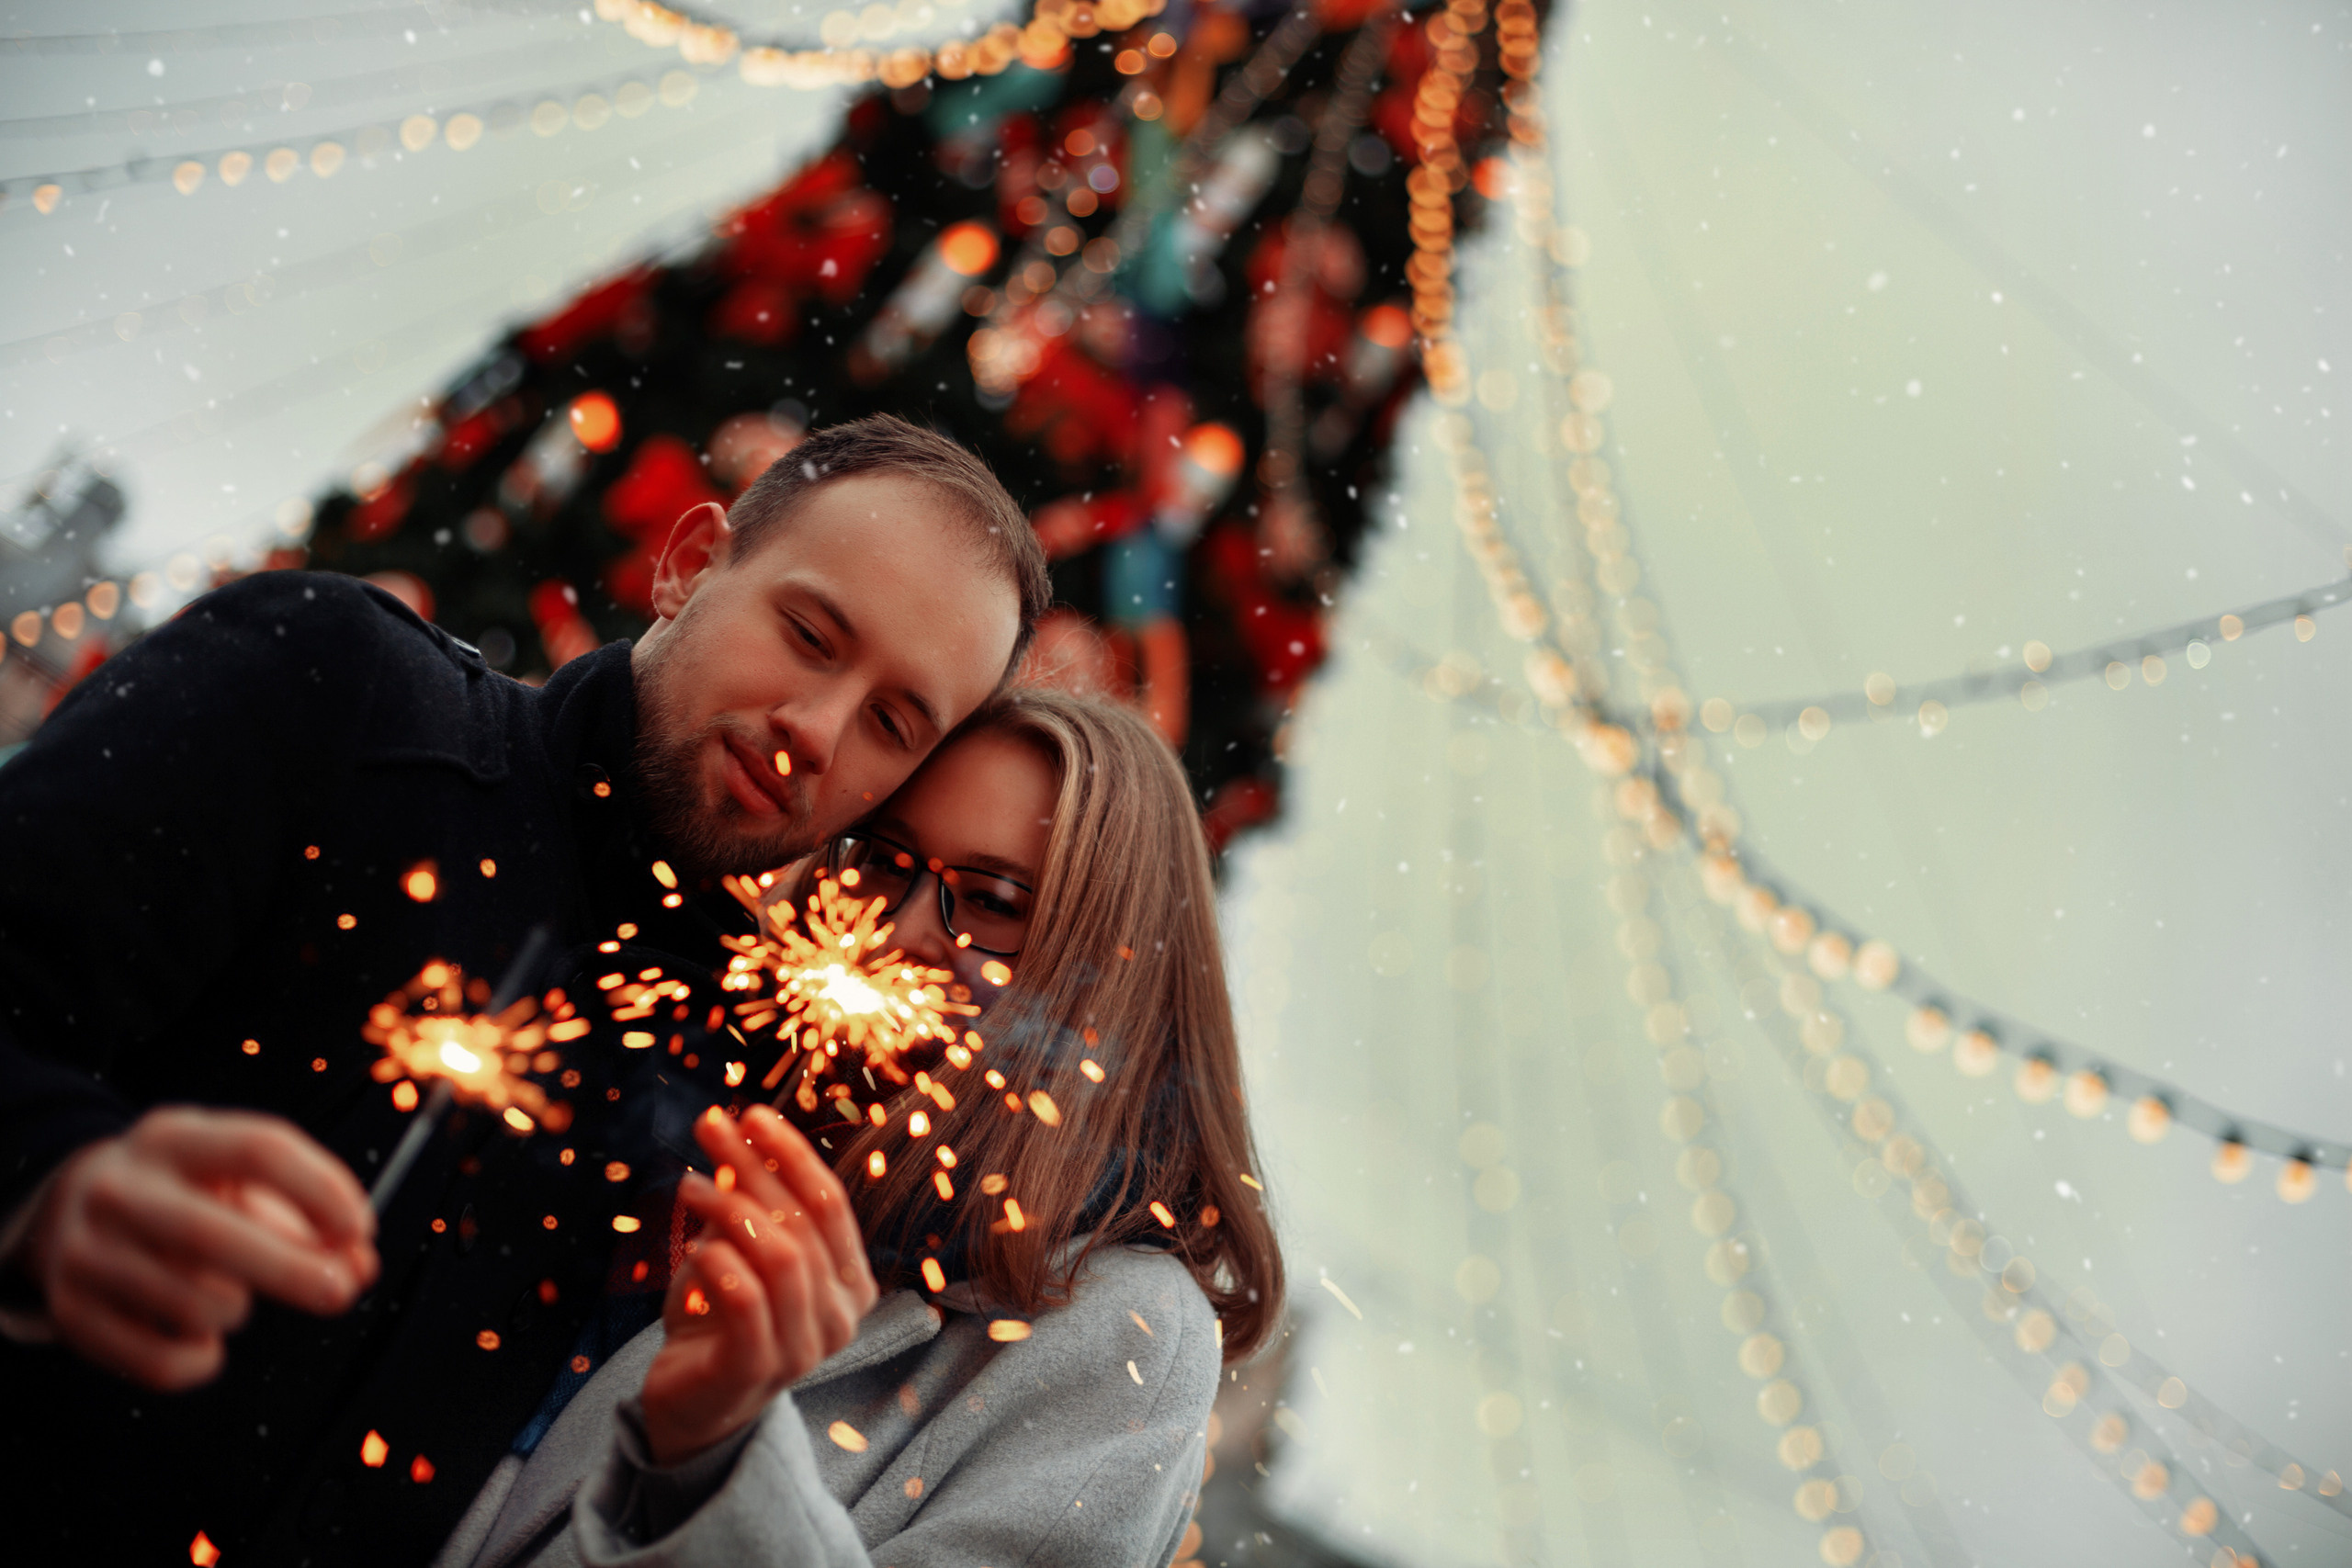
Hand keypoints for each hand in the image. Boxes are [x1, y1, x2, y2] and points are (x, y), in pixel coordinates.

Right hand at [22, 1105, 378, 1389]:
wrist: (71, 1207)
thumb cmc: (186, 1193)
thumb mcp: (240, 1180)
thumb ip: (309, 1217)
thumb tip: (360, 1266)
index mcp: (173, 1138)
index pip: (260, 1150)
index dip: (322, 1190)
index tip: (359, 1229)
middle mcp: (119, 1190)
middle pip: (211, 1234)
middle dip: (290, 1270)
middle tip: (340, 1291)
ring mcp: (85, 1252)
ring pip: (190, 1304)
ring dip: (236, 1310)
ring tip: (231, 1296)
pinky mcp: (70, 1313)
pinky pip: (158, 1361)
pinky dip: (200, 1361)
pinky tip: (201, 1337)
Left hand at [640, 1106, 878, 1466]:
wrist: (692, 1402)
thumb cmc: (720, 1318)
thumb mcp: (740, 1249)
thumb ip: (751, 1201)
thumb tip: (739, 1130)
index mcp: (852, 1282)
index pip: (830, 1202)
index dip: (792, 1152)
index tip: (751, 1113)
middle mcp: (842, 1317)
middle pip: (803, 1221)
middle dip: (754, 1165)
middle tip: (710, 1127)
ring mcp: (806, 1349)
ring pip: (780, 1255)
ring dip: (729, 1208)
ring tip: (690, 1187)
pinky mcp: (758, 1371)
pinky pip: (745, 1299)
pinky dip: (717, 1262)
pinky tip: (693, 1248)